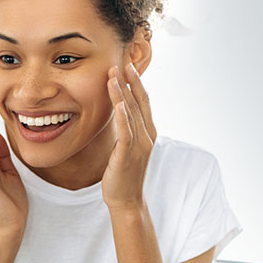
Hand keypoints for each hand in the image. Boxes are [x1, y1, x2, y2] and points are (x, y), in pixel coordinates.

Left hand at [102, 63, 156, 210]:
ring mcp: (139, 146)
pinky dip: (123, 117)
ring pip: (132, 114)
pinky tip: (119, 104)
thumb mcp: (126, 145)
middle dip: (129, 82)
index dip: (136, 83)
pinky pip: (126, 133)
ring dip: (123, 93)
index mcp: (147, 132)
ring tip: (114, 75)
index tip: (127, 66)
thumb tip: (119, 110)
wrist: (125, 199)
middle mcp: (147, 136)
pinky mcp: (127, 156)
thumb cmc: (122, 172)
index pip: (143, 101)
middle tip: (121, 62)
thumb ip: (126, 128)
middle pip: (139, 103)